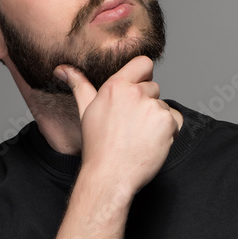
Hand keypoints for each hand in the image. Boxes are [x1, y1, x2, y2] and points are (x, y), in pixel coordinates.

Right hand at [54, 54, 178, 196]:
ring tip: (139, 136)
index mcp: (115, 86)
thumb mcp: (86, 111)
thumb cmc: (97, 145)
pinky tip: (150, 142)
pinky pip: (175, 120)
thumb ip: (79, 85)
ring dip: (156, 119)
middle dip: (147, 103)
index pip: (143, 63)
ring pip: (163, 106)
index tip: (139, 89)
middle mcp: (135, 93)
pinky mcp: (167, 122)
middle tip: (132, 125)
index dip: (144, 75)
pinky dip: (168, 131)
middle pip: (154, 87)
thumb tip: (63, 69)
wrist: (110, 175)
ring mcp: (152, 107)